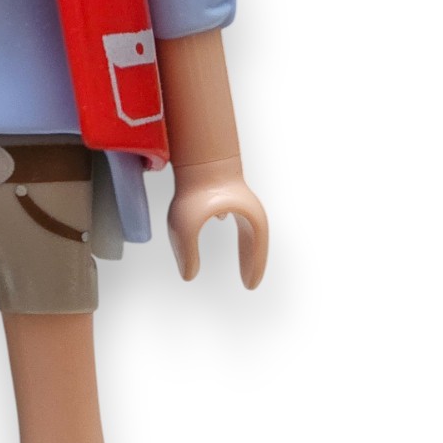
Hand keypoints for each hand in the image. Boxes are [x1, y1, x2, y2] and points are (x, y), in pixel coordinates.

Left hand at [167, 157, 268, 288]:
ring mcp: (236, 195)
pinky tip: (221, 219)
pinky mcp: (223, 185)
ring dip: (244, 241)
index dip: (253, 268)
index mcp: (248, 219)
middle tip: (248, 281)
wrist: (196, 156)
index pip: (256, 249)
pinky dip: (231, 221)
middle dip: (251, 259)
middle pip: (254, 239)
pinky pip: (232, 208)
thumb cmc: (194, 191)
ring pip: (244, 222)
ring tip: (242, 257)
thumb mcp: (186, 228)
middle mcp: (246, 208)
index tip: (249, 286)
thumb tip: (188, 276)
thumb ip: (187, 253)